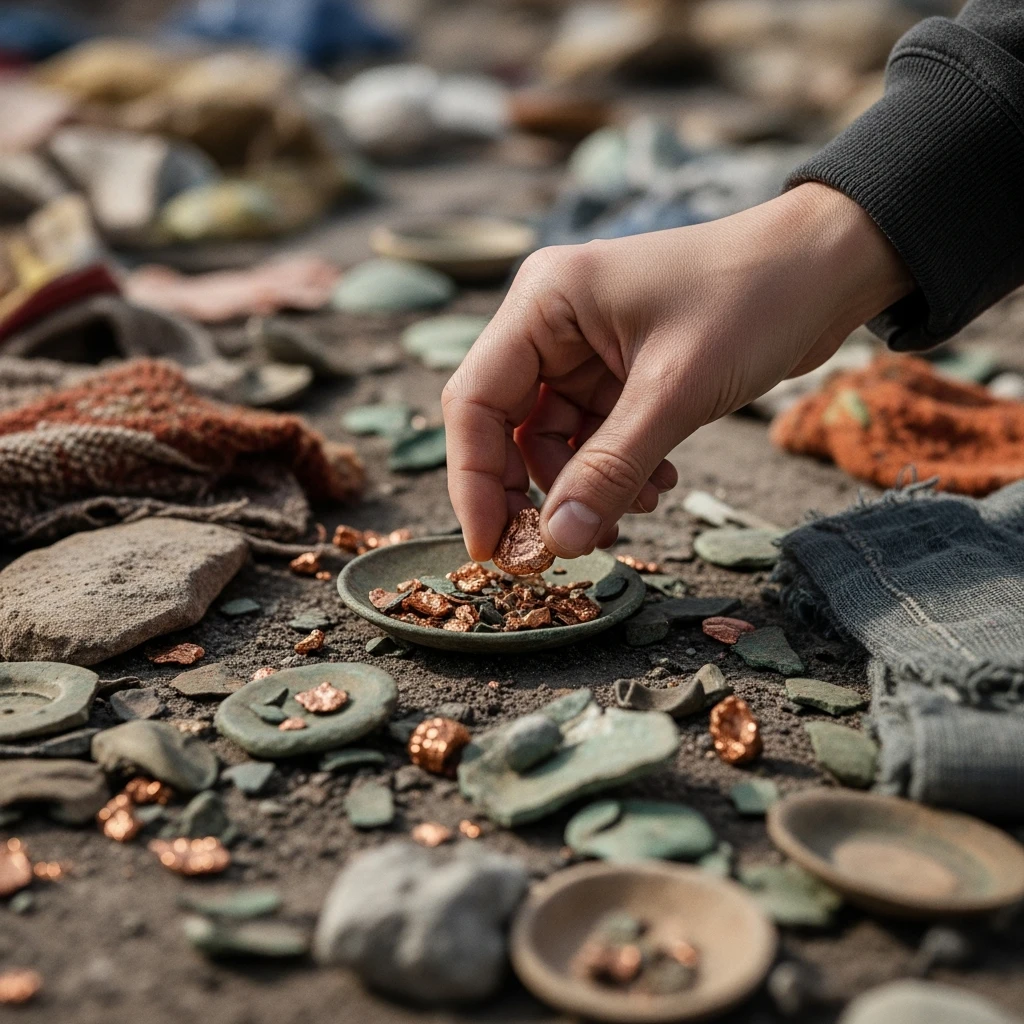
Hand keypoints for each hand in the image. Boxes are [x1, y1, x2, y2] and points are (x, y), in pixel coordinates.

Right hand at [443, 182, 912, 560]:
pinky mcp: (620, 371)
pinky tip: (660, 484)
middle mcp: (552, 323)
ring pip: (555, 440)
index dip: (474, 480)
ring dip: (589, 485)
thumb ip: (610, 469)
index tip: (492, 547)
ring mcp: (585, 348)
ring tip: (644, 504)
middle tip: (561, 547)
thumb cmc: (752, 299)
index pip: (476, 400)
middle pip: (508, 425)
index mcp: (544, 302)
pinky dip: (618, 470)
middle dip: (536, 490)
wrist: (829, 265)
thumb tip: (558, 543)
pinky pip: (596, 437)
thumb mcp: (674, 392)